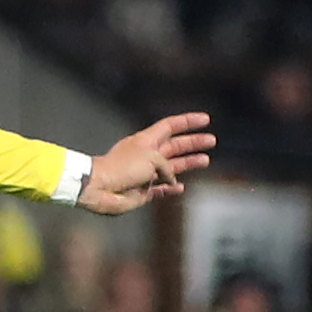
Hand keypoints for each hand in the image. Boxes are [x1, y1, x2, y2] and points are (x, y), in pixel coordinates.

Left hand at [78, 113, 214, 214]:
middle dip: (193, 143)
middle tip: (212, 141)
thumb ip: (168, 165)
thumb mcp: (151, 157)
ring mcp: (144, 174)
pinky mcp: (141, 191)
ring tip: (205, 160)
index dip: (188, 122)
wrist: (98, 188)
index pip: (169, 126)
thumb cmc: (122, 167)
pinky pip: (160, 189)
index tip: (206, 119)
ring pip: (171, 168)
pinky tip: (180, 187)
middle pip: (174, 146)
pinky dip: (170, 188)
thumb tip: (172, 181)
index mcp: (145, 141)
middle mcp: (146, 156)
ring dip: (188, 163)